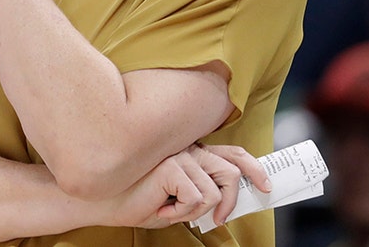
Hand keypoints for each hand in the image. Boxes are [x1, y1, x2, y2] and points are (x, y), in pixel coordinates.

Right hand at [99, 143, 270, 229]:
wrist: (104, 202)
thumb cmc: (138, 200)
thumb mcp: (177, 198)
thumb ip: (201, 193)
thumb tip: (228, 205)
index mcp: (191, 153)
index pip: (232, 154)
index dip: (253, 168)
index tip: (265, 186)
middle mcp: (188, 149)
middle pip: (231, 171)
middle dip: (232, 200)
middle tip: (217, 219)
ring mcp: (180, 155)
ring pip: (214, 192)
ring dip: (194, 212)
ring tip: (170, 209)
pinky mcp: (171, 165)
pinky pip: (197, 199)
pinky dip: (180, 213)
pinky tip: (160, 207)